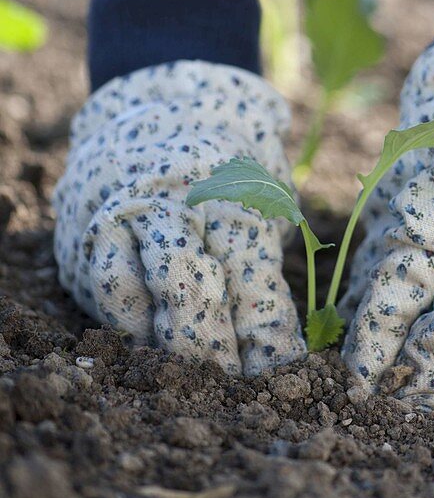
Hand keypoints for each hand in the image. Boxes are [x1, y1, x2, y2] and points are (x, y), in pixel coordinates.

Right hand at [54, 61, 304, 374]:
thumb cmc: (229, 167)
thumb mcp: (263, 198)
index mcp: (223, 188)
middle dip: (219, 351)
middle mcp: (167, 201)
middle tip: (241, 390)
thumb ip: (264, 263)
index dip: (266, 333)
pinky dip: (129, 328)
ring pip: (141, 298)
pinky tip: (152, 348)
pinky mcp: (85, 237)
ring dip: (172, 350)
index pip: (249, 274)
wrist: (161, 107)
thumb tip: (281, 352)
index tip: (284, 375)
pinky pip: (105, 293)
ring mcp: (119, 217)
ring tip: (199, 380)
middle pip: (192, 290)